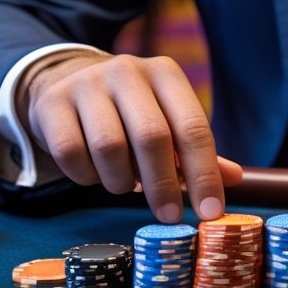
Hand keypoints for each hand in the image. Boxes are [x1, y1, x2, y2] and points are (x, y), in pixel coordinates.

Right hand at [19, 52, 241, 223]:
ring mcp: (87, 84)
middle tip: (169, 216)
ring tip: (124, 183)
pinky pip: (71, 154)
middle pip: (152, 137)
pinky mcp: (52, 104)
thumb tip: (235, 178)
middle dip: (163, 185)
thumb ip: (195, 148)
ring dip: (121, 181)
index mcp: (165, 74)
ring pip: (109, 148)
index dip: (204, 173)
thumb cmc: (129, 111)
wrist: (66, 82)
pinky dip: (86, 176)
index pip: (192, 127)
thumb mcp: (166, 118)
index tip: (210, 212)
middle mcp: (128, 71)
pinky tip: (92, 173)